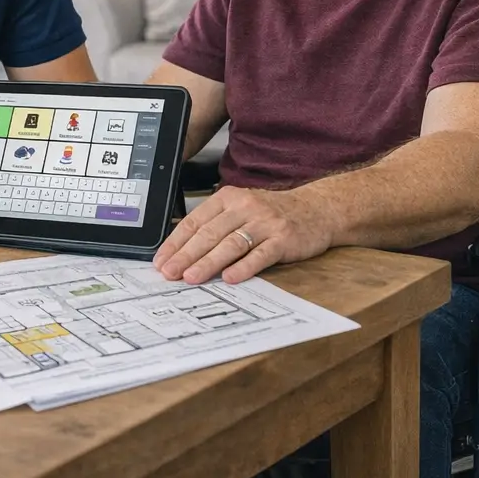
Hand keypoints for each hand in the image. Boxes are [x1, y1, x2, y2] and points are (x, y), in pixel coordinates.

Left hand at [154, 185, 336, 284]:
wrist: (317, 210)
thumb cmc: (272, 215)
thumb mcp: (241, 210)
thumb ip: (215, 226)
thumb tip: (182, 252)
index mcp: (228, 198)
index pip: (194, 221)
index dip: (175, 243)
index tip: (160, 261)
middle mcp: (245, 207)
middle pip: (209, 233)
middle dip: (185, 256)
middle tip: (169, 273)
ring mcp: (265, 222)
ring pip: (230, 244)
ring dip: (208, 263)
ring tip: (191, 278)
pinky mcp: (284, 238)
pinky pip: (260, 254)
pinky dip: (244, 267)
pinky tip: (229, 278)